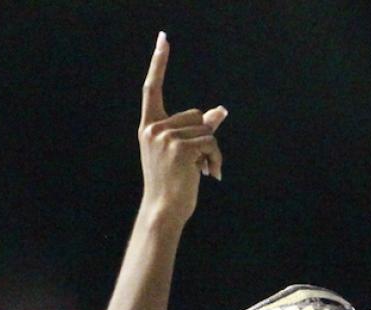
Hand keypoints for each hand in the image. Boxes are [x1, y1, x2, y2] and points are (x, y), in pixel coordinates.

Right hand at [138, 32, 226, 225]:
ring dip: (213, 151)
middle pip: (195, 114)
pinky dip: (216, 158)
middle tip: (199, 163)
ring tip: (204, 171)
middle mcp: (153, 128)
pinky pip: (211, 141)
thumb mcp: (184, 153)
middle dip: (205, 136)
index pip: (152, 87)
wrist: (164, 210)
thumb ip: (198, 129)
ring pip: (206, 129)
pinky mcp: (180, 147)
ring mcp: (165, 136)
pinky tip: (210, 174)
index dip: (159, 62)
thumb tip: (221, 110)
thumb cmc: (174, 184)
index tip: (164, 38)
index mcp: (149, 126)